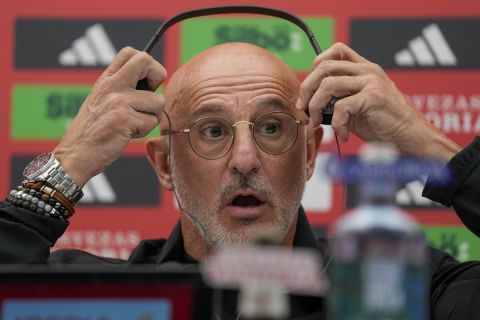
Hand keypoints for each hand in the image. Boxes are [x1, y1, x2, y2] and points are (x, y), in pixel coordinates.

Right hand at [53, 47, 166, 186]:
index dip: (147, 65)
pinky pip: (152, 122)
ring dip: (151, 116)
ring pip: (158, 101)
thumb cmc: (92, 131)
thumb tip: (152, 83)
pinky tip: (126, 134)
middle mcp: (112, 85)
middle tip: (148, 97)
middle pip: (147, 61)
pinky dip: (144, 131)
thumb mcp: (102, 100)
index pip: (132, 52)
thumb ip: (122, 88)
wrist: (75, 154)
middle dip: (158, 77)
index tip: (145, 83)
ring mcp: (118, 101)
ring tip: (131, 124)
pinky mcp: (125, 119)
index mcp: (106, 79)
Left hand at [296, 42, 459, 161]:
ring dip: (316, 106)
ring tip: (317, 122)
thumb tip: (308, 104)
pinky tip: (342, 134)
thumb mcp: (356, 107)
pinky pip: (341, 107)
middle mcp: (368, 71)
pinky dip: (337, 124)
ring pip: (328, 85)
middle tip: (303, 108)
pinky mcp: (373, 97)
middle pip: (325, 67)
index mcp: (365, 69)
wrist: (409, 136)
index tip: (310, 86)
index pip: (337, 50)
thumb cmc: (382, 124)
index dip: (318, 63)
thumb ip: (337, 99)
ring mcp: (371, 82)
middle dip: (307, 88)